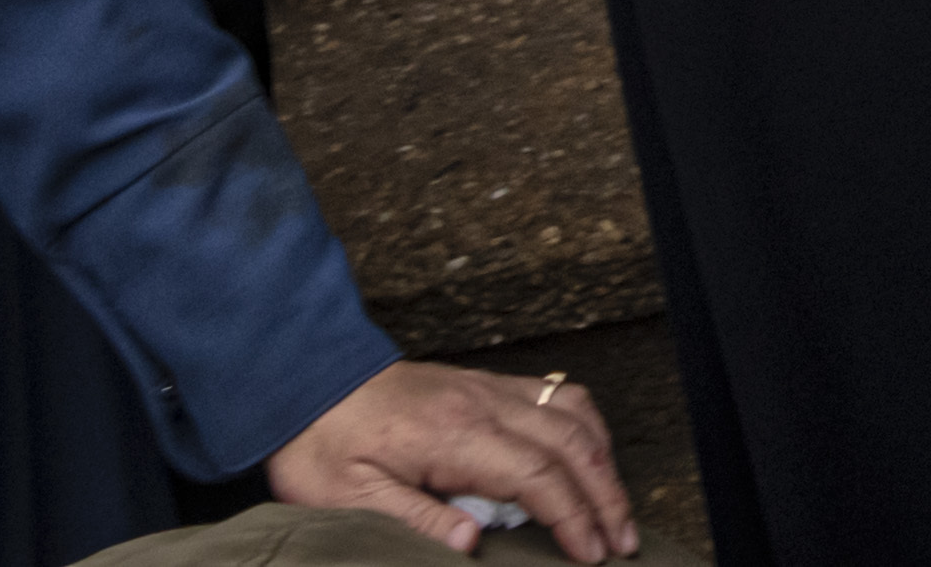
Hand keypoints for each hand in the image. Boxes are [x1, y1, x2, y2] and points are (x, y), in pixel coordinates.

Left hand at [269, 357, 637, 558]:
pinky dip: (587, 431)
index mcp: (454, 434)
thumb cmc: (324, 445)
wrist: (307, 381)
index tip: (592, 553)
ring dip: (604, 461)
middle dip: (606, 495)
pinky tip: (589, 457)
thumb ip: (414, 519)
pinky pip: (557, 398)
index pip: (537, 475)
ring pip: (574, 415)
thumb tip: (471, 545)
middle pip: (572, 444)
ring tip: (616, 507)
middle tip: (622, 542)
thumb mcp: (348, 497)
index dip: (573, 517)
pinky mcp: (488, 384)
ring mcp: (490, 388)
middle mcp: (484, 403)